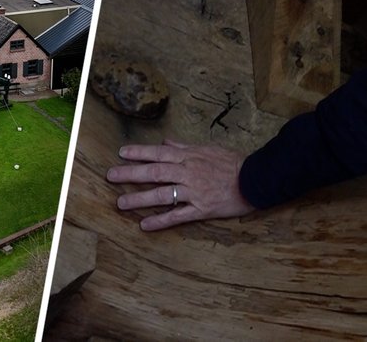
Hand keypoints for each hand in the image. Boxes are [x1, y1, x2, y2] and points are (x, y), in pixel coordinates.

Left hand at [106, 138, 255, 230]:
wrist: (256, 179)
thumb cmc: (232, 163)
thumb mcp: (208, 148)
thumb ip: (184, 147)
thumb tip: (166, 141)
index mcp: (189, 157)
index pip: (159, 153)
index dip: (139, 153)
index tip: (121, 153)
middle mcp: (188, 173)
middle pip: (154, 173)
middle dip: (130, 174)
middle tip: (110, 176)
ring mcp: (194, 192)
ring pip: (162, 195)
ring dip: (139, 199)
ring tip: (120, 203)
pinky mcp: (201, 209)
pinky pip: (177, 216)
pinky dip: (160, 221)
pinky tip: (144, 225)